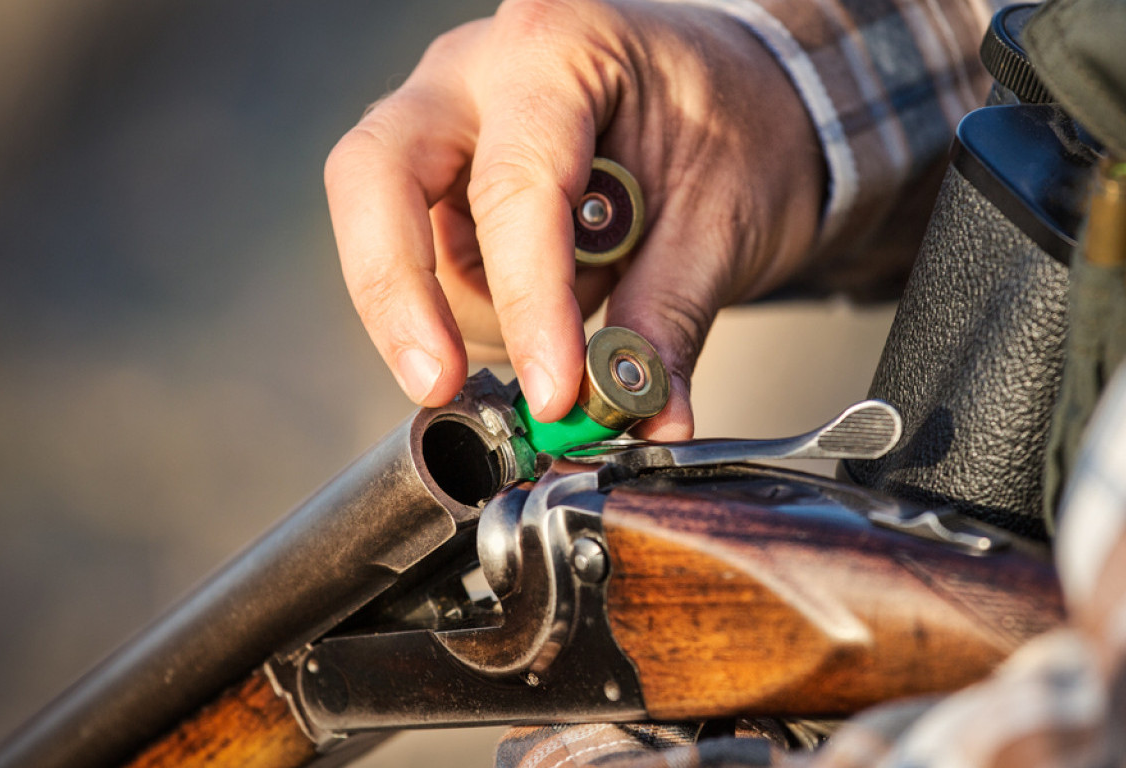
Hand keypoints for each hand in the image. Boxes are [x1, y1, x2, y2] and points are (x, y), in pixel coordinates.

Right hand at [325, 0, 822, 438]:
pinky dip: (474, 310)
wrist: (748, 98)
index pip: (515, 185)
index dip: (527, 302)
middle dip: (401, 297)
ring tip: (566, 328)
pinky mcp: (442, 171)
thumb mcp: (722, 222)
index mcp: (560, 48)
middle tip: (440, 386)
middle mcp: (477, 69)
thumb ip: (666, 318)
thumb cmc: (740, 129)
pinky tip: (543, 313)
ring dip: (464, 312)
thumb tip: (643, 418)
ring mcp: (447, 117)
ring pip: (395, 230)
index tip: (553, 392)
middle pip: (377, 177)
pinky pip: (426, 255)